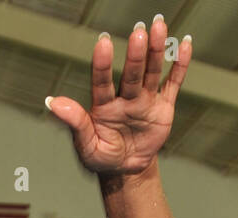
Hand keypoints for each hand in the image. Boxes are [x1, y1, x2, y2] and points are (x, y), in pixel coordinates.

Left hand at [45, 16, 190, 175]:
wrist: (125, 169)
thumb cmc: (102, 157)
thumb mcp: (87, 146)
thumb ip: (75, 123)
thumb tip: (52, 102)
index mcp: (103, 106)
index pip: (101, 82)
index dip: (102, 64)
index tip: (103, 42)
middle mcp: (124, 97)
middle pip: (131, 74)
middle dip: (135, 55)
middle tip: (138, 32)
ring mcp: (144, 100)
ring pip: (151, 72)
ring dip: (156, 51)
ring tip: (159, 26)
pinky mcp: (163, 106)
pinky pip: (172, 83)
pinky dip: (179, 66)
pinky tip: (185, 45)